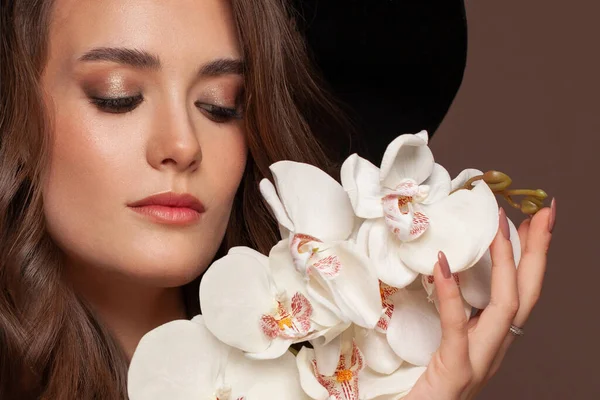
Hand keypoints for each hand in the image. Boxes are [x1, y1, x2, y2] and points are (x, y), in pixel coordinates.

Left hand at [405, 201, 555, 399]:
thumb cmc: (431, 384)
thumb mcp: (450, 341)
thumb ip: (457, 311)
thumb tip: (449, 268)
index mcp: (494, 338)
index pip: (522, 291)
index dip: (532, 256)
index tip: (534, 220)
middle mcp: (496, 347)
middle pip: (526, 292)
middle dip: (537, 250)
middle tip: (542, 212)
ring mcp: (480, 360)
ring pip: (507, 305)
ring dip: (506, 262)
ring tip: (500, 226)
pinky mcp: (456, 369)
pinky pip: (458, 328)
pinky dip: (453, 295)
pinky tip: (444, 265)